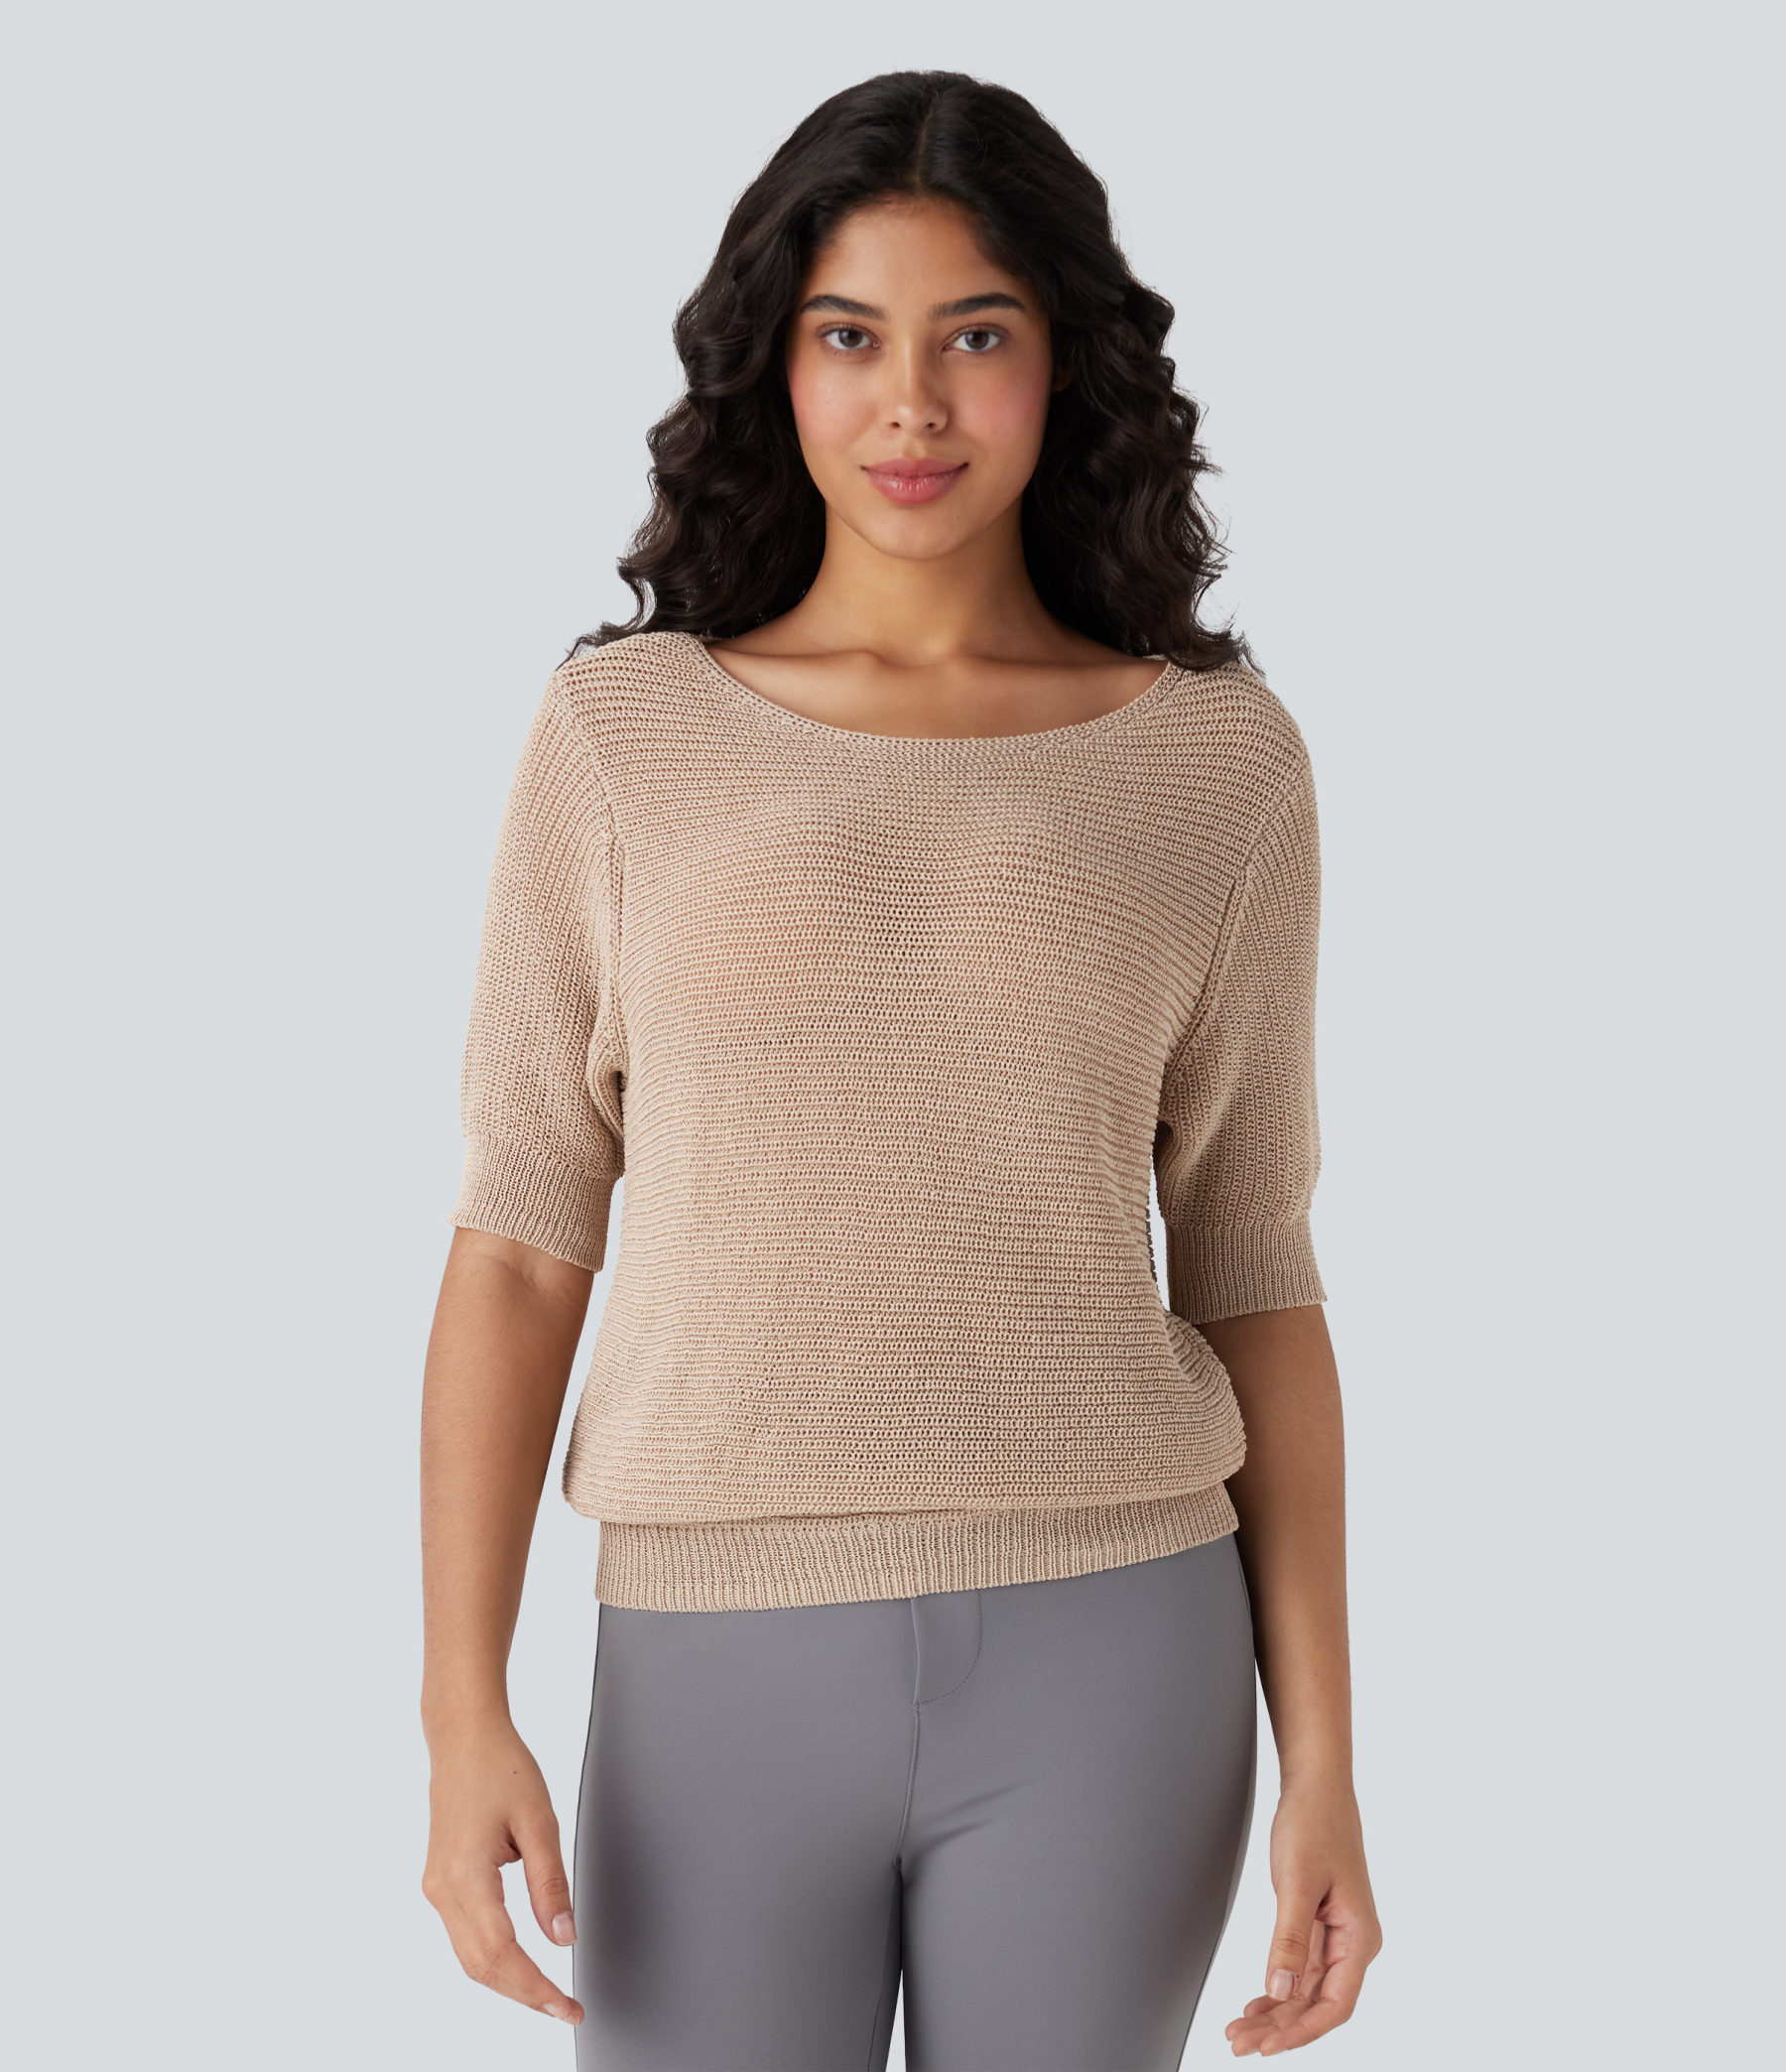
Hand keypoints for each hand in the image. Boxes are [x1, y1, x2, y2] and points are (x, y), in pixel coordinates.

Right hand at [421, 1712, 581, 2024]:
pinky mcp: (441, 1882)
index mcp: (465, 1874)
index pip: (502, 1954)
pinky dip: (493, 1959)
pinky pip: (465, 1936)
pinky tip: (520, 1962)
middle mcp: (442, 1888)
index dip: (536, 1988)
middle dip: (524, 1995)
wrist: (463, 1736)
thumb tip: (563, 1937)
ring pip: (469, 1958)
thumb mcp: (539, 1820)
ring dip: (508, 1981)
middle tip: (565, 2007)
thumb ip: (550, 1883)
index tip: (567, 2006)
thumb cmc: (500, 1766)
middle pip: (481, 1967)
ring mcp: (436, 1887)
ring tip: (548, 1993)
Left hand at [1225, 1774, 1380, 2055]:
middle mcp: (1352, 1943)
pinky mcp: (1319, 1925)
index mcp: (1359, 1937)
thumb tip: (1281, 1989)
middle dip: (1280, 2028)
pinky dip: (1278, 1987)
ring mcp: (1336, 1936)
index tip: (1267, 2046)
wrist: (1315, 1786)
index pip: (1335, 2005)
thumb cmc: (1314, 1824)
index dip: (1301, 2032)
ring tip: (1240, 2029)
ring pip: (1306, 1990)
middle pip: (1318, 2004)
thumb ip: (1290, 1938)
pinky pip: (1300, 1970)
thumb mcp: (1297, 1881)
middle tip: (1239, 2042)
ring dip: (1275, 2012)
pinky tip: (1256, 2002)